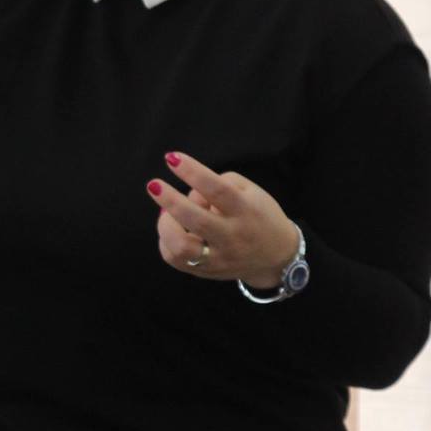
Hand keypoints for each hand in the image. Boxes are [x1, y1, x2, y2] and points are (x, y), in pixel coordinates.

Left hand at [146, 151, 299, 287]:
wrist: (276, 257)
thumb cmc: (259, 215)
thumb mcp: (251, 191)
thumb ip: (220, 183)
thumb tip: (189, 192)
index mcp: (245, 211)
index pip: (217, 190)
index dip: (193, 172)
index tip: (172, 158)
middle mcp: (232, 236)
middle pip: (196, 220)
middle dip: (170, 200)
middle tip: (154, 185)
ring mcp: (219, 258)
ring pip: (182, 248)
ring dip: (165, 225)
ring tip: (165, 212)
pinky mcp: (208, 272)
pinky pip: (176, 260)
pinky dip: (166, 242)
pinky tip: (171, 229)